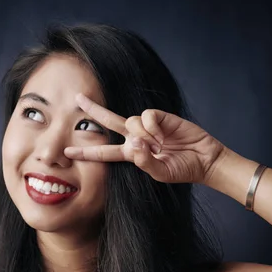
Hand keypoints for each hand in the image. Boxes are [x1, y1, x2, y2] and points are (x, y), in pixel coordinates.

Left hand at [64, 94, 226, 184]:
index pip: (104, 153)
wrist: (204, 160)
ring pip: (130, 122)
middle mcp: (136, 138)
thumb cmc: (182, 169)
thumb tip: (135, 143)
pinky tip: (163, 134)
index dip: (85, 152)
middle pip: (109, 122)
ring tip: (160, 146)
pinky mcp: (160, 117)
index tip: (67, 152)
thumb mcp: (161, 173)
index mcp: (132, 154)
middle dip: (93, 110)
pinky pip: (146, 116)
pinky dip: (152, 125)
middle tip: (77, 98)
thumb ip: (146, 163)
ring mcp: (147, 126)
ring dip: (142, 135)